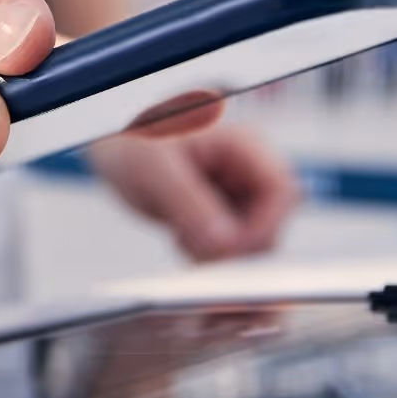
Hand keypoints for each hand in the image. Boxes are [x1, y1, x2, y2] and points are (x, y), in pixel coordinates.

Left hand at [88, 122, 300, 262]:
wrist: (115, 148)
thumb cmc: (133, 140)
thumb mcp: (155, 169)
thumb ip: (190, 203)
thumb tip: (223, 243)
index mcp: (240, 146)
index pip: (280, 189)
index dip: (266, 224)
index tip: (230, 247)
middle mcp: (245, 172)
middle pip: (270, 223)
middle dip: (237, 246)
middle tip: (194, 244)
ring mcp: (235, 197)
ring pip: (251, 243)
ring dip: (220, 254)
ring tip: (182, 236)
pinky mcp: (221, 218)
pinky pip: (230, 249)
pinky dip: (208, 256)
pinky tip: (182, 239)